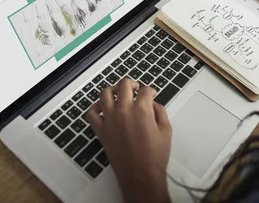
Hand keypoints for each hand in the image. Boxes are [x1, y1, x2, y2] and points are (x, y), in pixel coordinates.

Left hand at [86, 79, 171, 202]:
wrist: (140, 175)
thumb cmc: (154, 156)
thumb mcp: (166, 130)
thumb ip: (160, 112)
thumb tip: (153, 104)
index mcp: (141, 110)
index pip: (145, 90)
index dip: (150, 90)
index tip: (151, 94)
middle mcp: (124, 111)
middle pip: (124, 85)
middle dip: (132, 84)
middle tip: (135, 88)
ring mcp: (110, 119)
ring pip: (104, 93)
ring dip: (112, 89)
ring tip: (118, 93)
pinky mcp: (101, 130)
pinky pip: (91, 113)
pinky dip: (94, 108)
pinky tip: (101, 108)